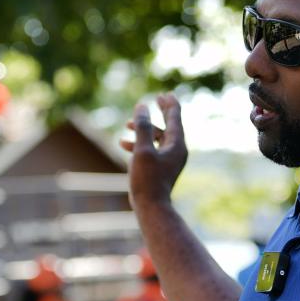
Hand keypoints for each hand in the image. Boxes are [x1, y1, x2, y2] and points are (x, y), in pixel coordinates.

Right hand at [120, 93, 187, 207]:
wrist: (151, 207)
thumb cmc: (148, 179)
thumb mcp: (142, 150)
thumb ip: (142, 127)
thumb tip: (142, 106)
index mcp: (176, 144)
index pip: (175, 117)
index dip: (170, 104)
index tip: (165, 94)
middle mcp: (176, 150)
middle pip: (170, 125)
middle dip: (161, 112)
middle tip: (157, 99)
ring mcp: (169, 160)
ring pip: (158, 138)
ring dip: (143, 129)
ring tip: (127, 124)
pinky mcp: (160, 168)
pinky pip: (151, 150)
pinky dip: (139, 144)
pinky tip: (122, 144)